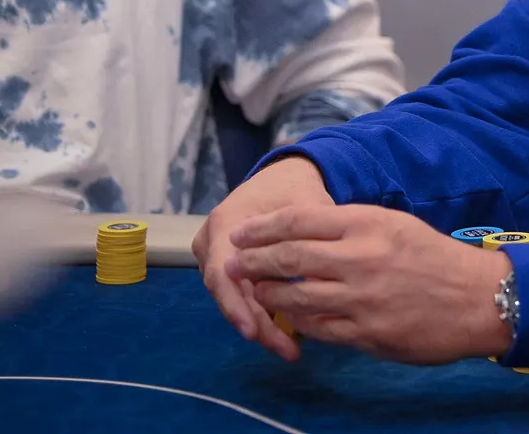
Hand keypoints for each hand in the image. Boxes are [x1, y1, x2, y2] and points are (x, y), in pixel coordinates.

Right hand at [193, 156, 334, 360]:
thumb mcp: (304, 206)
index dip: (235, 305)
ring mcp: (218, 259)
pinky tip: (288, 335)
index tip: (254, 331)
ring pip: (235, 300)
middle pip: (228, 294)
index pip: (221, 273)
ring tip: (290, 349)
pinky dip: (263, 314)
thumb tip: (316, 274)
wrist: (284, 178)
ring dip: (261, 325)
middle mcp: (212, 244)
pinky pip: (243, 296)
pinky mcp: (232, 271)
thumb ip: (306, 235)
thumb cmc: (294, 190)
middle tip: (286, 350)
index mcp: (223, 224)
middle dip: (256, 325)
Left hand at [224, 204, 514, 365]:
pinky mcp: (366, 333)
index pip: (299, 220)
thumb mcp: (396, 225)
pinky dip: (297, 320)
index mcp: (368, 224)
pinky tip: (288, 316)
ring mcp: (361, 299)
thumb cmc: (436, 258)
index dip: (263, 227)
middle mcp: (360, 258)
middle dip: (253, 261)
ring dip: (267, 294)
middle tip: (233, 263)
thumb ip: (353, 227)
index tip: (242, 233)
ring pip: (294, 296)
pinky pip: (316, 327)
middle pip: (288, 257)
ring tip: (254, 291)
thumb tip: (306, 231)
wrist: (478, 298)